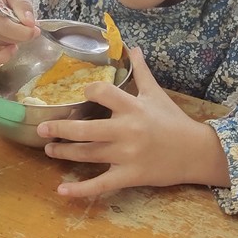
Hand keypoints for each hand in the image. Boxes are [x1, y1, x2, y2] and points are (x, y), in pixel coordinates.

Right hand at [0, 0, 38, 64]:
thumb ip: (22, 3)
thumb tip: (30, 23)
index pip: (4, 24)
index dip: (23, 31)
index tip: (35, 30)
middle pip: (3, 36)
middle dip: (20, 35)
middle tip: (28, 29)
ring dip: (12, 40)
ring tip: (12, 28)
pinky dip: (0, 58)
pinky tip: (9, 49)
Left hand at [36, 48, 230, 198]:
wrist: (196, 152)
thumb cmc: (174, 121)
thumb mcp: (157, 93)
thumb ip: (142, 71)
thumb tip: (133, 47)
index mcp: (133, 107)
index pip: (103, 92)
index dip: (89, 91)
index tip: (80, 93)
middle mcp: (127, 130)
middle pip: (86, 130)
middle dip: (60, 128)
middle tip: (41, 128)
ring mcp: (127, 155)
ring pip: (88, 154)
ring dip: (64, 153)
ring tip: (49, 149)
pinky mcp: (130, 176)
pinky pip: (101, 184)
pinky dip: (80, 190)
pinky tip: (62, 190)